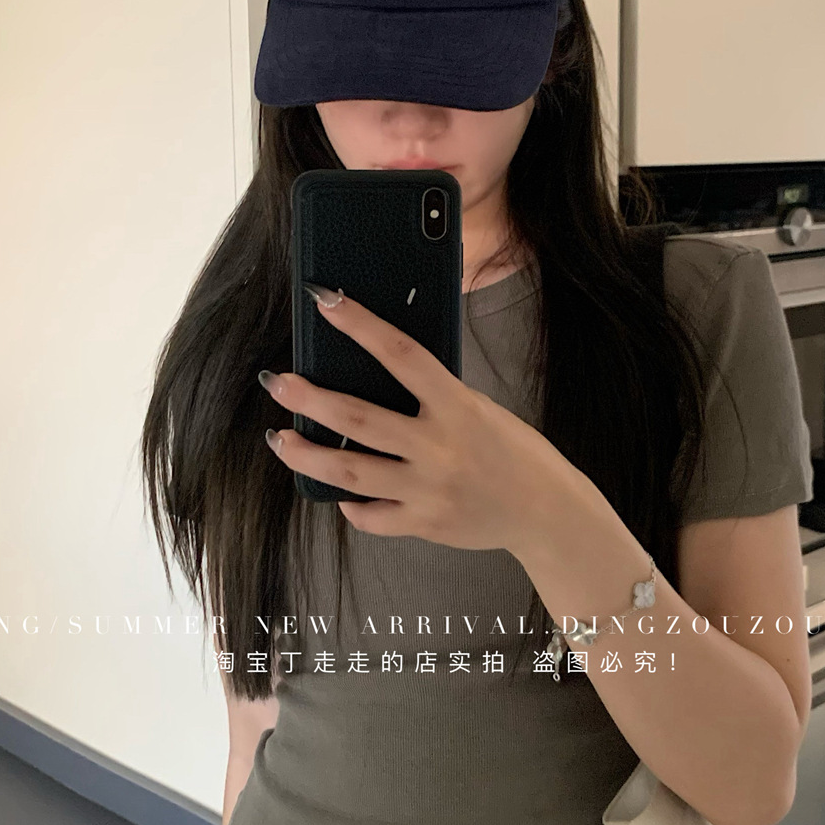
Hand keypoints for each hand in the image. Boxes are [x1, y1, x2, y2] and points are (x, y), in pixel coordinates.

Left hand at [260, 283, 572, 552]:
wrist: (546, 512)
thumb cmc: (515, 452)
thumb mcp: (480, 409)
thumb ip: (436, 397)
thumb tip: (382, 372)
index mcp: (458, 408)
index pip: (402, 355)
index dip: (361, 325)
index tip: (326, 301)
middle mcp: (439, 448)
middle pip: (359, 419)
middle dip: (311, 399)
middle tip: (278, 383)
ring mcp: (428, 490)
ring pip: (351, 473)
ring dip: (307, 455)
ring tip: (280, 440)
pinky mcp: (423, 523)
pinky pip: (372, 516)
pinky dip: (349, 505)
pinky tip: (336, 492)